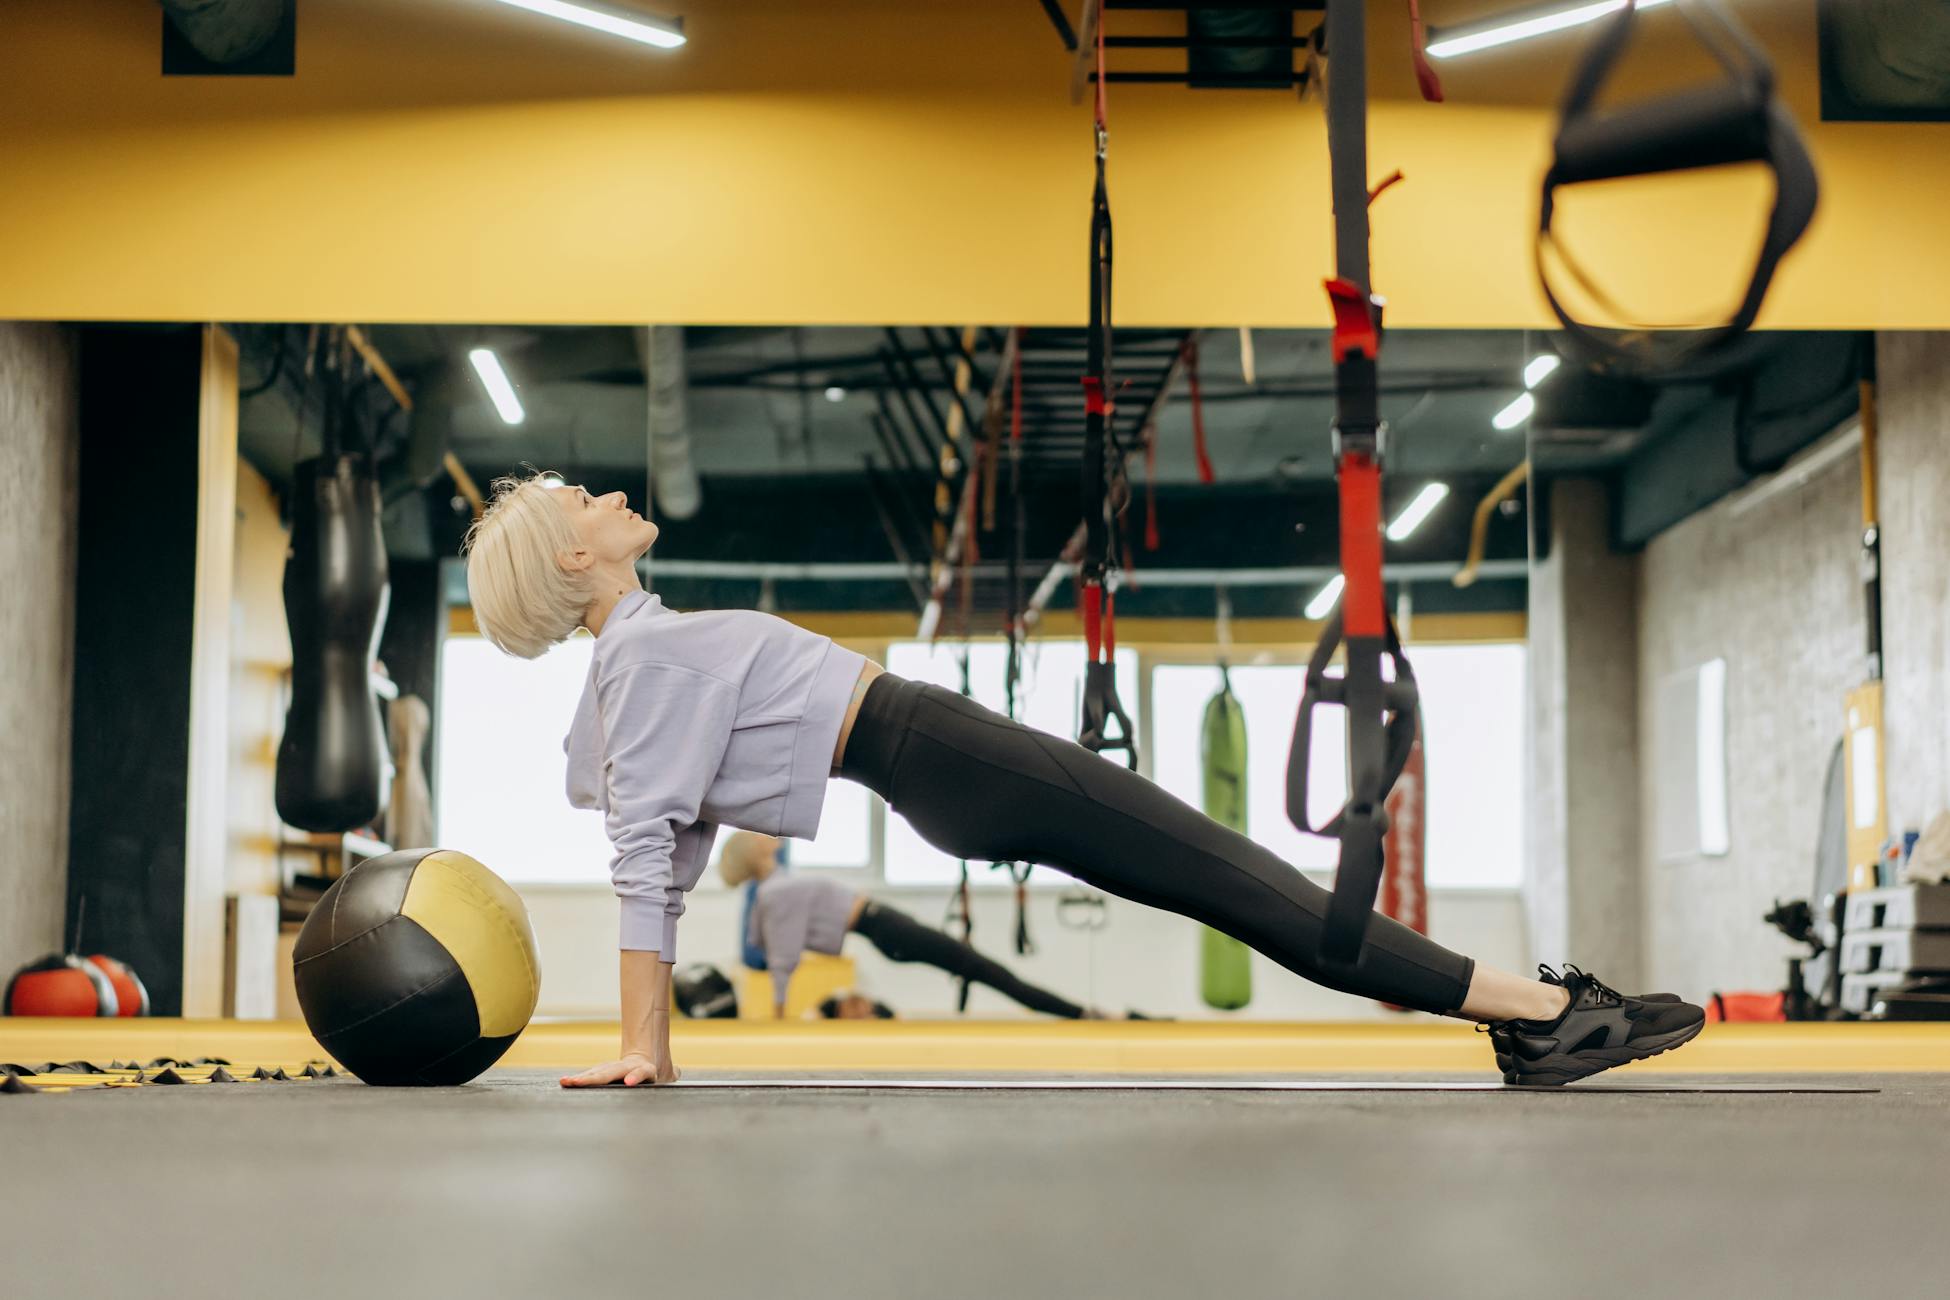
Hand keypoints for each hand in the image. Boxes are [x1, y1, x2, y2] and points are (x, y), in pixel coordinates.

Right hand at [559, 1052, 681, 1087]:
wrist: (646, 1055)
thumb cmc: (659, 1070)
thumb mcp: (669, 1073)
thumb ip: (673, 1074)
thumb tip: (679, 1072)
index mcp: (646, 1069)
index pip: (641, 1071)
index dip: (636, 1076)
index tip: (629, 1082)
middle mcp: (627, 1068)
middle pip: (611, 1073)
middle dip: (596, 1078)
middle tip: (581, 1082)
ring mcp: (614, 1070)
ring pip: (597, 1074)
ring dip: (582, 1080)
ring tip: (567, 1082)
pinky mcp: (605, 1073)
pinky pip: (592, 1077)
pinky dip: (579, 1080)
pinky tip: (565, 1083)